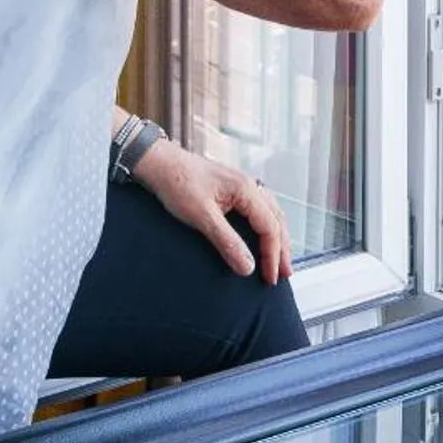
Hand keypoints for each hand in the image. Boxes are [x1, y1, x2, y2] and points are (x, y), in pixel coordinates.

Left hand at [133, 141, 291, 284]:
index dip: (272, 255)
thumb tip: (248, 267)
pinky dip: (265, 226)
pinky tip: (262, 235)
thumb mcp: (202, 216)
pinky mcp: (231, 189)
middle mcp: (249, 185)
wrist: (159, 163)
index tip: (269, 278)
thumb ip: (227, 242)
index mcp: (246, 189)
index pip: (269, 227)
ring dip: (277, 237)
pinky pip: (258, 209)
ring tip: (279, 259)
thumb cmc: (177, 184)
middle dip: (282, 248)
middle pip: (276, 219)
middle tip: (284, 274)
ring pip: (270, 213)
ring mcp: (241, 186)